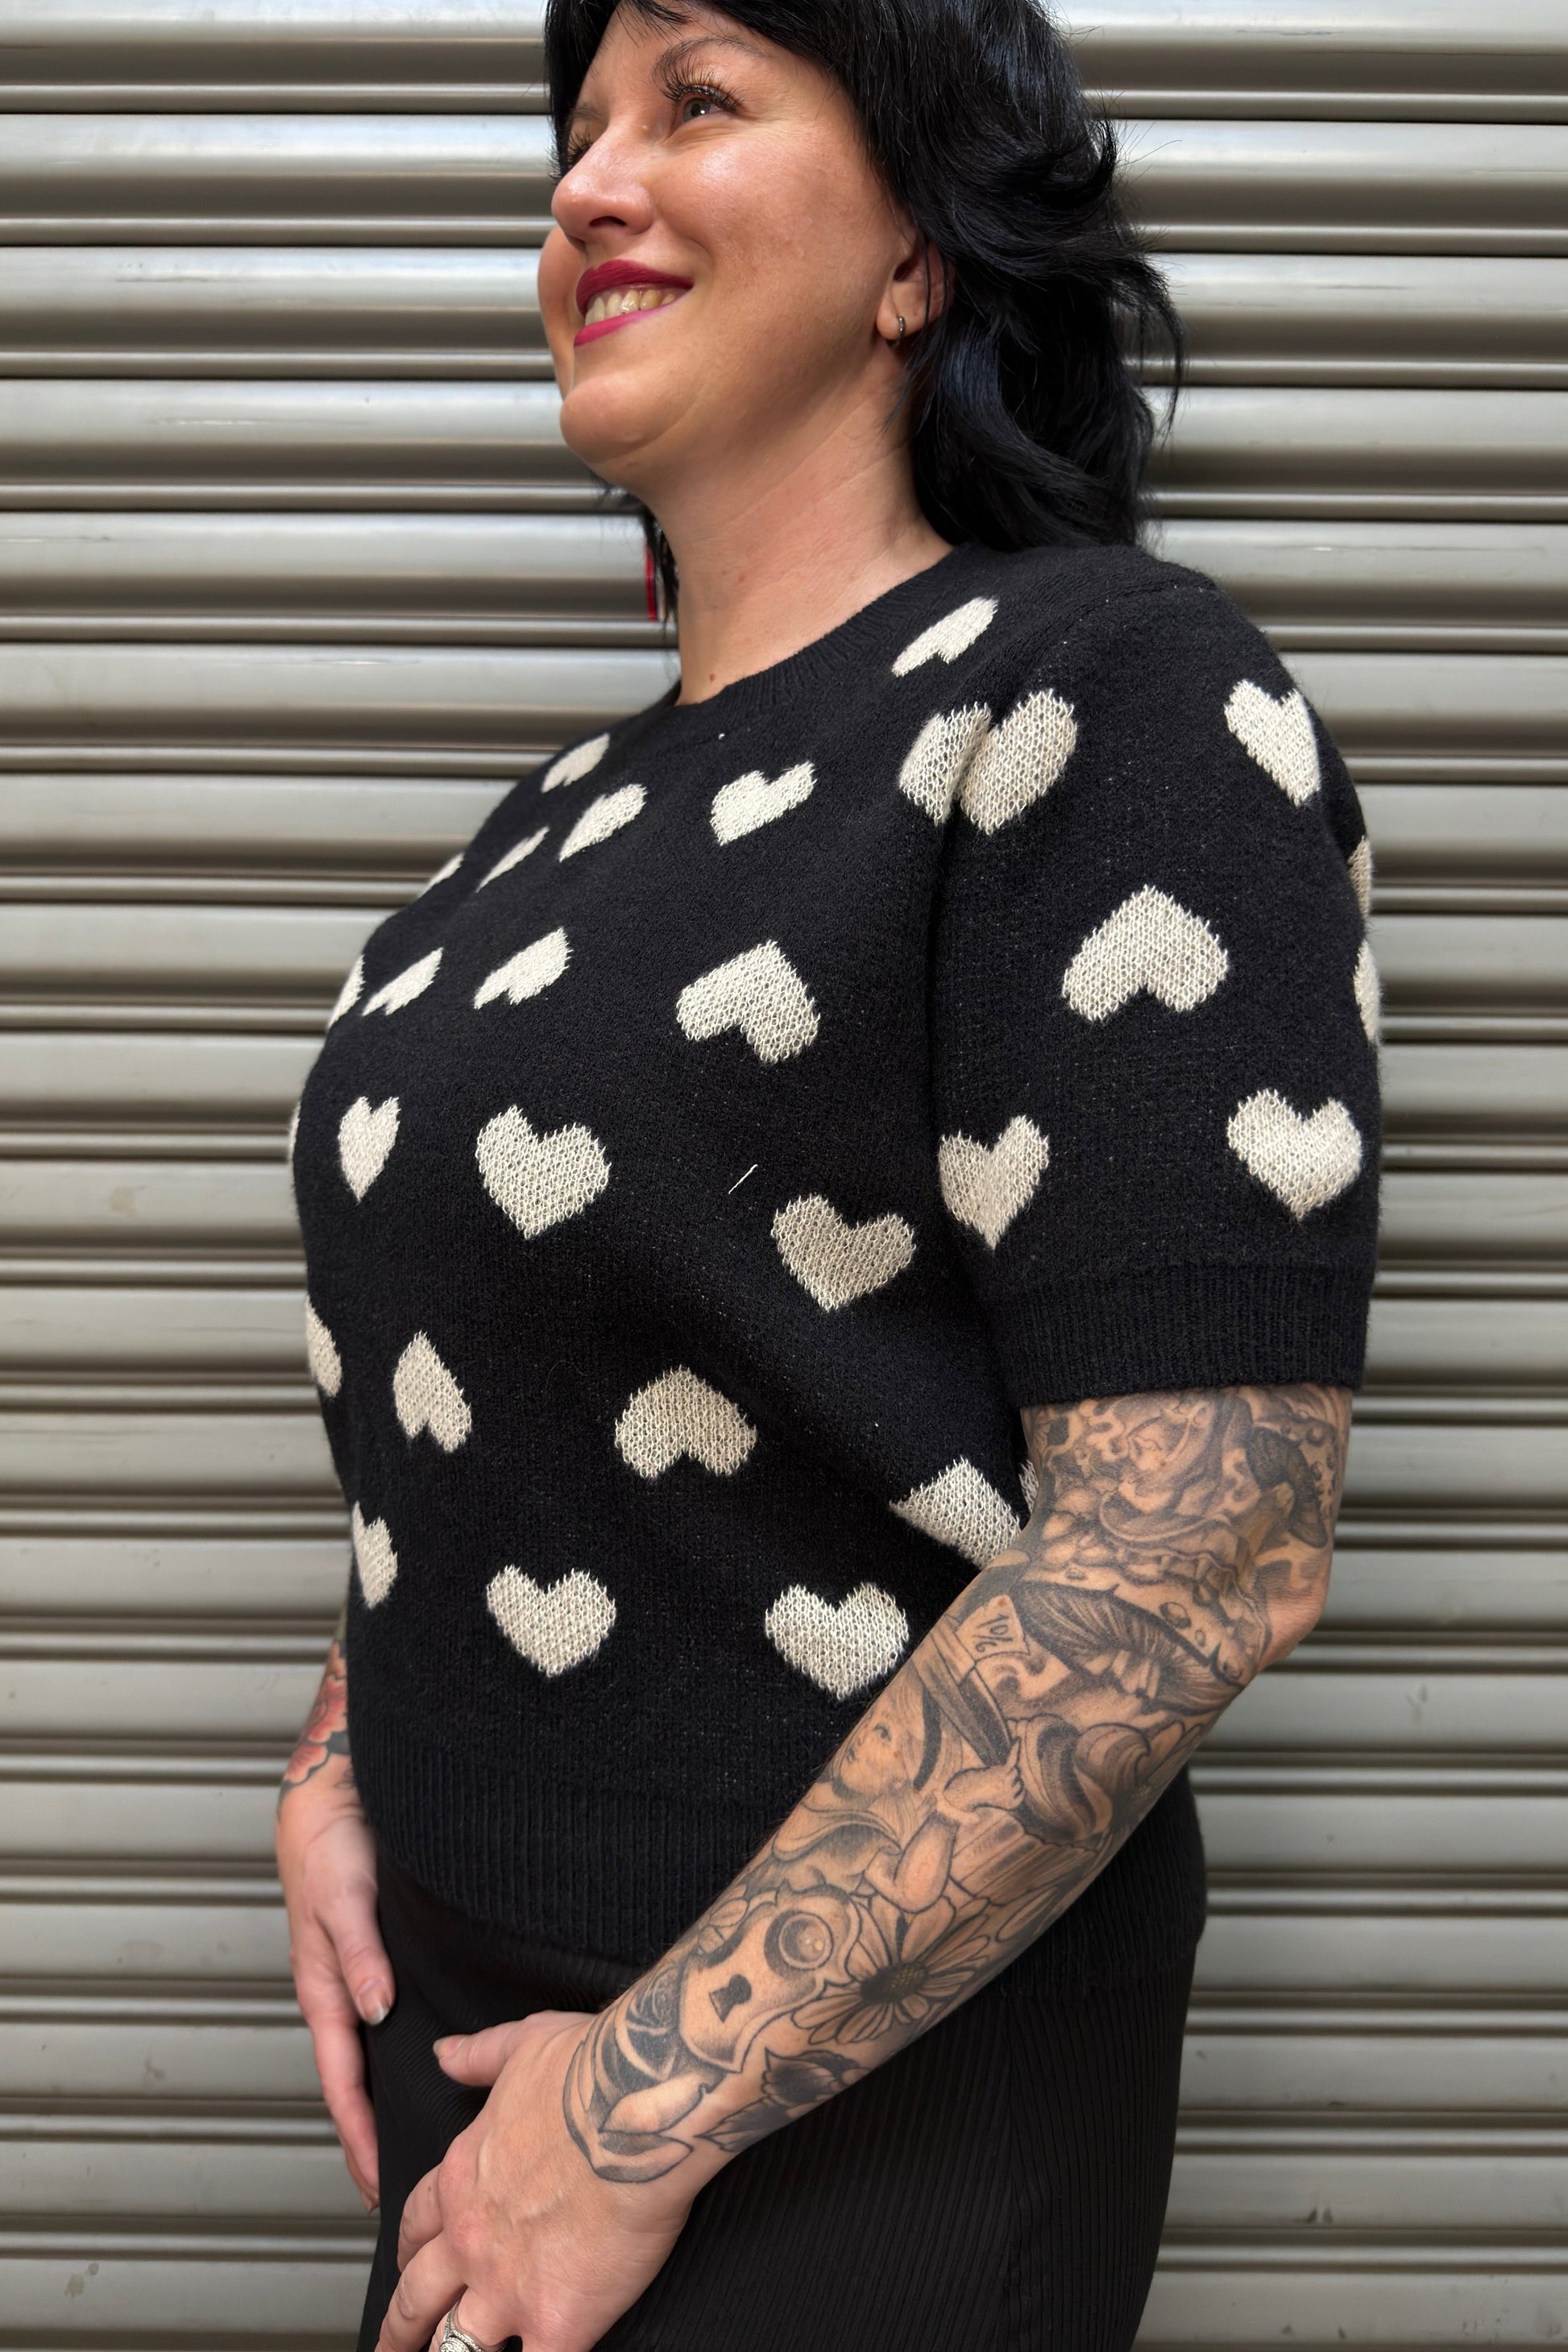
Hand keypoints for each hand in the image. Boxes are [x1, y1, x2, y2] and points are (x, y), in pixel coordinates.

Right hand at [275, 1766, 392, 2207]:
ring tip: (416, 2143)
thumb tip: (376, 2011)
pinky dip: (398, 2057)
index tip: (375, 2183)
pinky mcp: (378, 1958)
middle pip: (354, 2081)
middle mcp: (341, 1992)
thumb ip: (360, 1953)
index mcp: (324, 1990)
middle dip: (370, 2136)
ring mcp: (357, 1978)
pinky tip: (428, 2066)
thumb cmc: (330, 1845)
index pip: (341, 2081)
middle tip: (400, 2188)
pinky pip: (387, 2022)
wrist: (331, 1798)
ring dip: (386, 2101)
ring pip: (371, 2056)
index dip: (358, 2134)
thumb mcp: (345, 1898)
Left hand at [376, 2012, 696, 2351]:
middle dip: (400, 2328)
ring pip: (454, 2348)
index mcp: (464, 2177)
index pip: (417, 2223)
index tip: (409, 2259)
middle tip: (392, 2346)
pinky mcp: (558, 2323)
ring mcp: (509, 2290)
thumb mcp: (523, 2045)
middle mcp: (473, 2240)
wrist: (637, 2108)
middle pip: (417, 2298)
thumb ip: (480, 2056)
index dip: (410, 2247)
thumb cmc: (591, 2070)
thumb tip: (448, 2053)